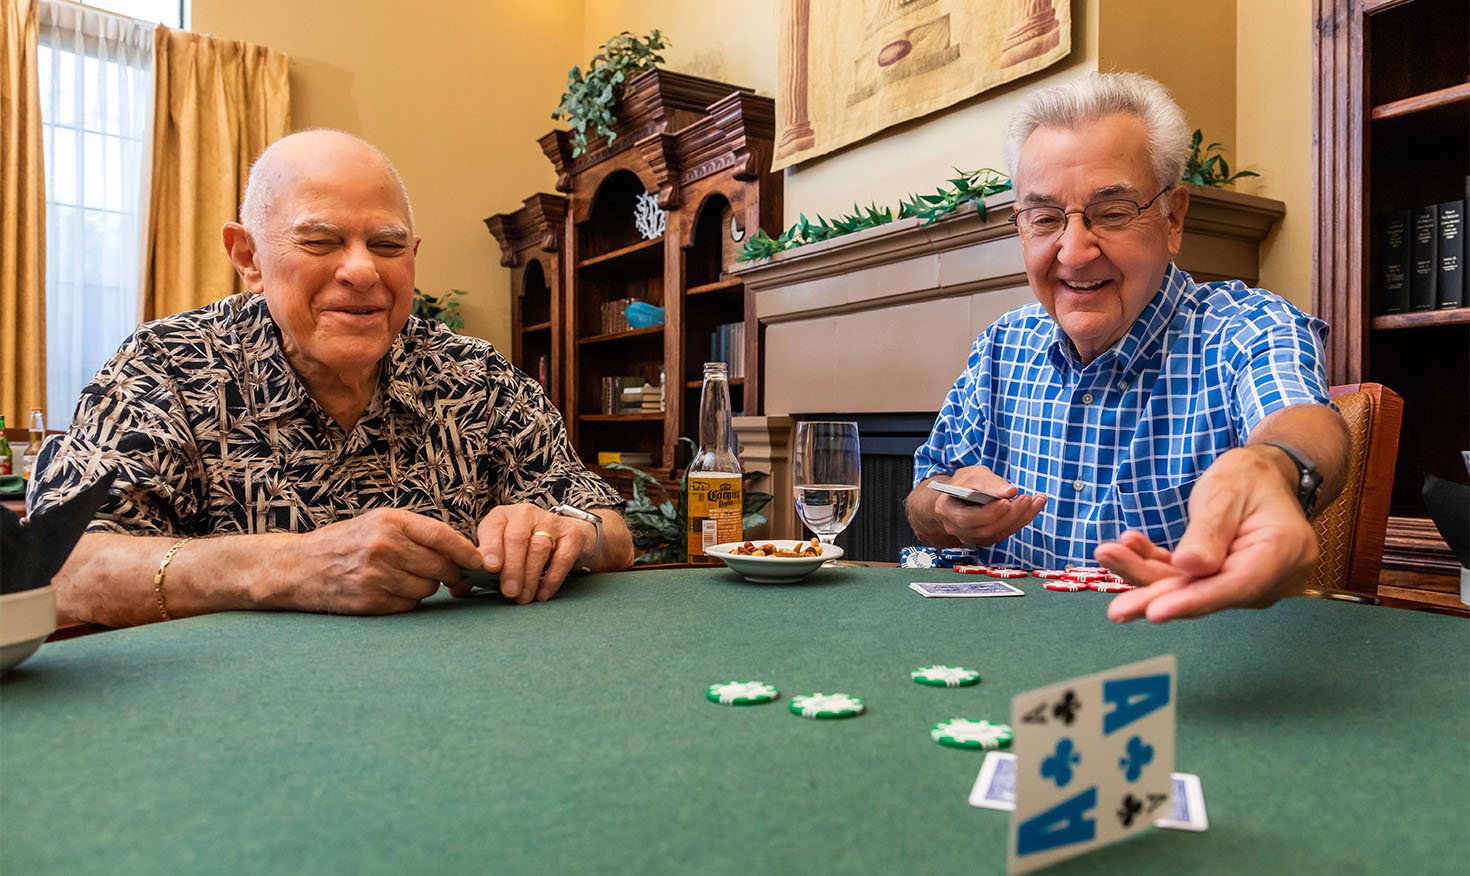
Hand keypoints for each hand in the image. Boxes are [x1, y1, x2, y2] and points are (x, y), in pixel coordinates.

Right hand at [292, 508, 484, 614]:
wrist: (297, 567)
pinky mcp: (369, 601)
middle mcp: (383, 547)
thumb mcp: (378, 522)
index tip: (481, 562)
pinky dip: (406, 601)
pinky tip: (389, 591)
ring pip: (427, 589)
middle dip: (448, 573)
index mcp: (389, 521)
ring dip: (425, 588)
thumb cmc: (346, 542)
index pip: (442, 536)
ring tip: (403, 578)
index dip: (467, 551)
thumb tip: (462, 552)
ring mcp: (375, 576)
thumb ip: (416, 533)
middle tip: (443, 574)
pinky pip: (408, 606)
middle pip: (440, 567)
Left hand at [473, 503, 597, 603]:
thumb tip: (457, 590)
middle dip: (512, 568)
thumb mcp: (501, 553)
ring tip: (524, 598)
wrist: (567, 538)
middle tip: (509, 593)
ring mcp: (551, 522)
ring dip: (530, 576)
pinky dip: (552, 578)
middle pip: (516, 538)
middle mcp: (525, 514)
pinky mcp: (572, 535)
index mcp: (502, 517)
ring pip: (539, 547)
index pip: (493, 527)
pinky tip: (543, 594)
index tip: (490, 568)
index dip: (490, 547)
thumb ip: (479, 571)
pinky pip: (562, 556)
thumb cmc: (524, 550)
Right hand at [931, 466, 1047, 546]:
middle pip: (984, 530)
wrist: (960, 494)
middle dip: (1009, 515)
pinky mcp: (986, 538)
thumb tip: (1010, 491)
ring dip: (1020, 518)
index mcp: (947, 511)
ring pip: (997, 534)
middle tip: (1027, 499)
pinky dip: (1021, 520)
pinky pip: (1004, 533)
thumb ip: (989, 482)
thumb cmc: (965, 483)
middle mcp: (957, 529)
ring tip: (1036, 500)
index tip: (1007, 500)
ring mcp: (971, 537)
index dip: (988, 512)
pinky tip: (1033, 506)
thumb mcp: (973, 474)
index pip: (966, 518)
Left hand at [1099, 447, 1319, 622]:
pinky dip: (1154, 564)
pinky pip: (1186, 578)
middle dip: (1158, 598)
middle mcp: (1269, 577)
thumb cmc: (1248, 477)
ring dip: (1146, 574)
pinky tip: (1126, 547)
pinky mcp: (1224, 578)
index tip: (1155, 612)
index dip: (1193, 600)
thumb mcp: (1226, 492)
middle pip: (1207, 593)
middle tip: (1117, 610)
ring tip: (1108, 555)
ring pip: (1190, 587)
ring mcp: (1247, 581)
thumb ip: (1209, 532)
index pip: (1234, 585)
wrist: (1262, 474)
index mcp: (1282, 552)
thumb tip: (1188, 569)